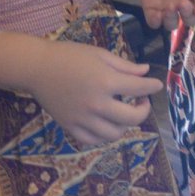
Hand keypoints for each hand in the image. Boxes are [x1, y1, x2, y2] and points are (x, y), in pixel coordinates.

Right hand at [26, 40, 162, 146]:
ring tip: (123, 113)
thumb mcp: (100, 54)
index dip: (152, 86)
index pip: (139, 89)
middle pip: (132, 118)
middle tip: (142, 101)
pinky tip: (106, 123)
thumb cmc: (70, 56)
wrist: (37, 68)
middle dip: (144, 110)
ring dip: (125, 124)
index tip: (157, 85)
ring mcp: (83, 118)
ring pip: (114, 134)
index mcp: (106, 81)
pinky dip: (103, 135)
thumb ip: (125, 66)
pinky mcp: (70, 127)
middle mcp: (97, 103)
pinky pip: (93, 140)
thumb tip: (145, 72)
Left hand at [126, 0, 194, 30]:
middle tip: (182, 3)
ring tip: (169, 8)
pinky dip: (156, 22)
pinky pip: (154, 22)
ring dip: (172, 21)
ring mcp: (167, 4)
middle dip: (188, 17)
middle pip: (190, 20)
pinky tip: (156, 13)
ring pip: (172, 25)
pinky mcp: (150, 5)